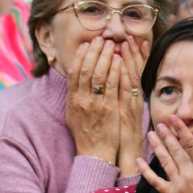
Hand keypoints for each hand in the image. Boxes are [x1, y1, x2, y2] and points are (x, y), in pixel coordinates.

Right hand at [66, 37, 121, 162]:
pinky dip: (115, 71)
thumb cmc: (86, 134)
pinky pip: (112, 85)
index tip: (86, 45)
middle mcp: (81, 100)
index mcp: (72, 100)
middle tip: (100, 39)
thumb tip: (74, 83)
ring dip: (105, 57)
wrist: (95, 153)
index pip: (74, 72)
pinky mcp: (109, 108)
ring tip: (111, 45)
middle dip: (93, 52)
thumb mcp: (74, 115)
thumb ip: (74, 98)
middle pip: (85, 69)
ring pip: (98, 74)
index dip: (80, 56)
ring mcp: (94, 104)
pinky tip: (119, 61)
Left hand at [117, 37, 149, 175]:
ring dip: (129, 58)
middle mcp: (131, 97)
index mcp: (129, 97)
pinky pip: (124, 89)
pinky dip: (123, 74)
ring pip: (130, 75)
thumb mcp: (116, 111)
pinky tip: (122, 62)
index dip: (134, 55)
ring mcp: (129, 102)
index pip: (132, 71)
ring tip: (127, 41)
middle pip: (133, 70)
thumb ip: (115, 95)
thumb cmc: (115, 133)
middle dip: (132, 52)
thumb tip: (111, 80)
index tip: (133, 39)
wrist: (119, 152)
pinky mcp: (125, 110)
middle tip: (129, 34)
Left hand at [136, 117, 192, 192]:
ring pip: (164, 161)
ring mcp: (178, 185)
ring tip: (151, 134)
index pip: (191, 145)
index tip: (174, 119)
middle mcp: (189, 175)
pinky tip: (139, 161)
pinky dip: (146, 170)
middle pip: (175, 150)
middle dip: (166, 136)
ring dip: (157, 147)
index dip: (181, 130)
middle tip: (159, 124)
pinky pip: (154, 181)